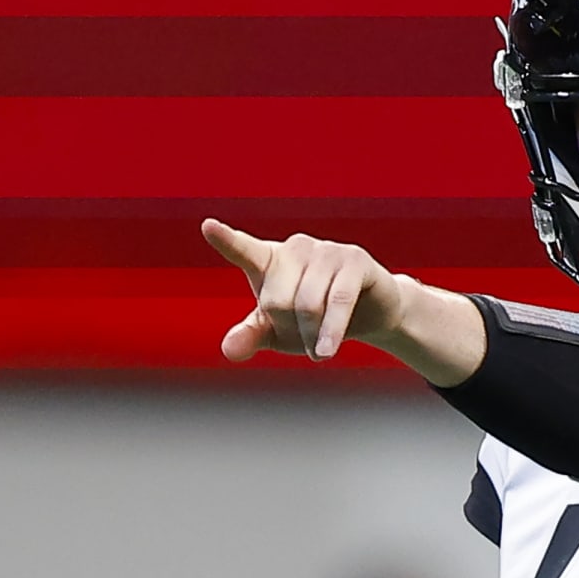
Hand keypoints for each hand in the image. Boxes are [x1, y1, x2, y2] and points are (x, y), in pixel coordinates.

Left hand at [201, 219, 407, 361]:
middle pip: (277, 301)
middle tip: (305, 338)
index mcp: (270, 261)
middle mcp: (295, 248)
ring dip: (313, 337)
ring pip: (307, 304)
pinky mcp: (355, 259)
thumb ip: (251, 336)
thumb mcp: (278, 333)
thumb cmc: (316, 320)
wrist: (371, 315)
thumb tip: (228, 350)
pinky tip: (327, 351)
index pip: (243, 251)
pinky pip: (338, 300)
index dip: (225, 239)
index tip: (208, 226)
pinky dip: (331, 331)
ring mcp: (326, 250)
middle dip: (289, 330)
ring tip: (320, 349)